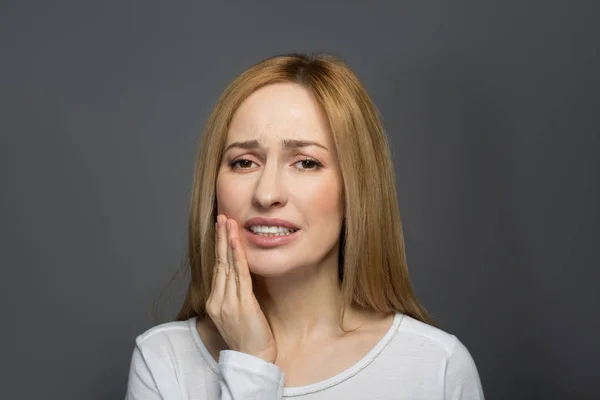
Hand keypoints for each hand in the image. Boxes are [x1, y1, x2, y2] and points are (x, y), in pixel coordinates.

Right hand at [205, 215, 276, 363]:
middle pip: (219, 262)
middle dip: (220, 238)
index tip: (221, 229)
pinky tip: (236, 241)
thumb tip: (243, 276)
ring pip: (227, 265)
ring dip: (227, 241)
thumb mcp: (240, 313)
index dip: (219, 247)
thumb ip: (238, 294)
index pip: (218, 268)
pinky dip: (237, 255)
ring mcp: (228, 302)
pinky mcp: (241, 304)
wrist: (254, 359)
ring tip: (228, 222)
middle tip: (222, 217)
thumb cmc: (250, 338)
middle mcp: (218, 300)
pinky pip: (239, 274)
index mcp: (215, 302)